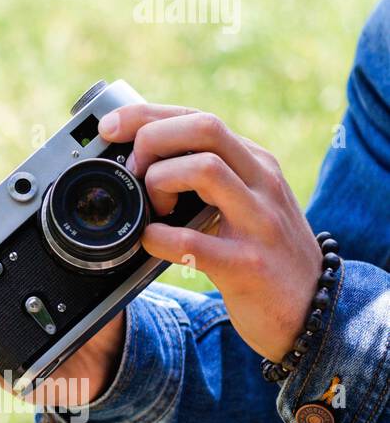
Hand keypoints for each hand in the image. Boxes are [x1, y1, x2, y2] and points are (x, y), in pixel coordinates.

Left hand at [99, 103, 322, 362]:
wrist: (313, 308)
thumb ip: (205, 175)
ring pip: (205, 169)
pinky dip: (157, 238)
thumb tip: (138, 156)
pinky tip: (150, 242)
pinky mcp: (247, 265)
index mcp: (255, 162)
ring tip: (154, 208)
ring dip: (160, 182)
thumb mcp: (243, 200)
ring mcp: (259, 221)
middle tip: (133, 172)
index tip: (109, 126)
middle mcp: (262, 182)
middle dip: (152, 139)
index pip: (199, 117)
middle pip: (205, 127)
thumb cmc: (261, 250)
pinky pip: (191, 241)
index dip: (146, 115)